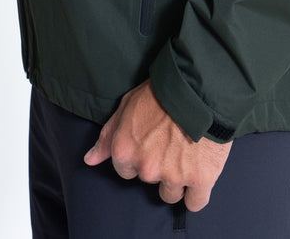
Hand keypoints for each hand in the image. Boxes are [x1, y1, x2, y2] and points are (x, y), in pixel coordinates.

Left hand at [83, 80, 230, 212]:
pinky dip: (198, 193)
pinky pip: (195, 203)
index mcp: (125, 151)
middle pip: (149, 181)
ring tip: (187, 154)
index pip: (126, 172)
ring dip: (178, 180)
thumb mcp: (126, 105)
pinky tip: (200, 173)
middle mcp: (146, 168)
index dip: (139, 157)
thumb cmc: (161, 92)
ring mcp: (173, 176)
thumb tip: (89, 160)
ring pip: (171, 194)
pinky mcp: (200, 179)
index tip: (151, 144)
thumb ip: (107, 136)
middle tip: (171, 143)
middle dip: (159, 166)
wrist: (198, 86)